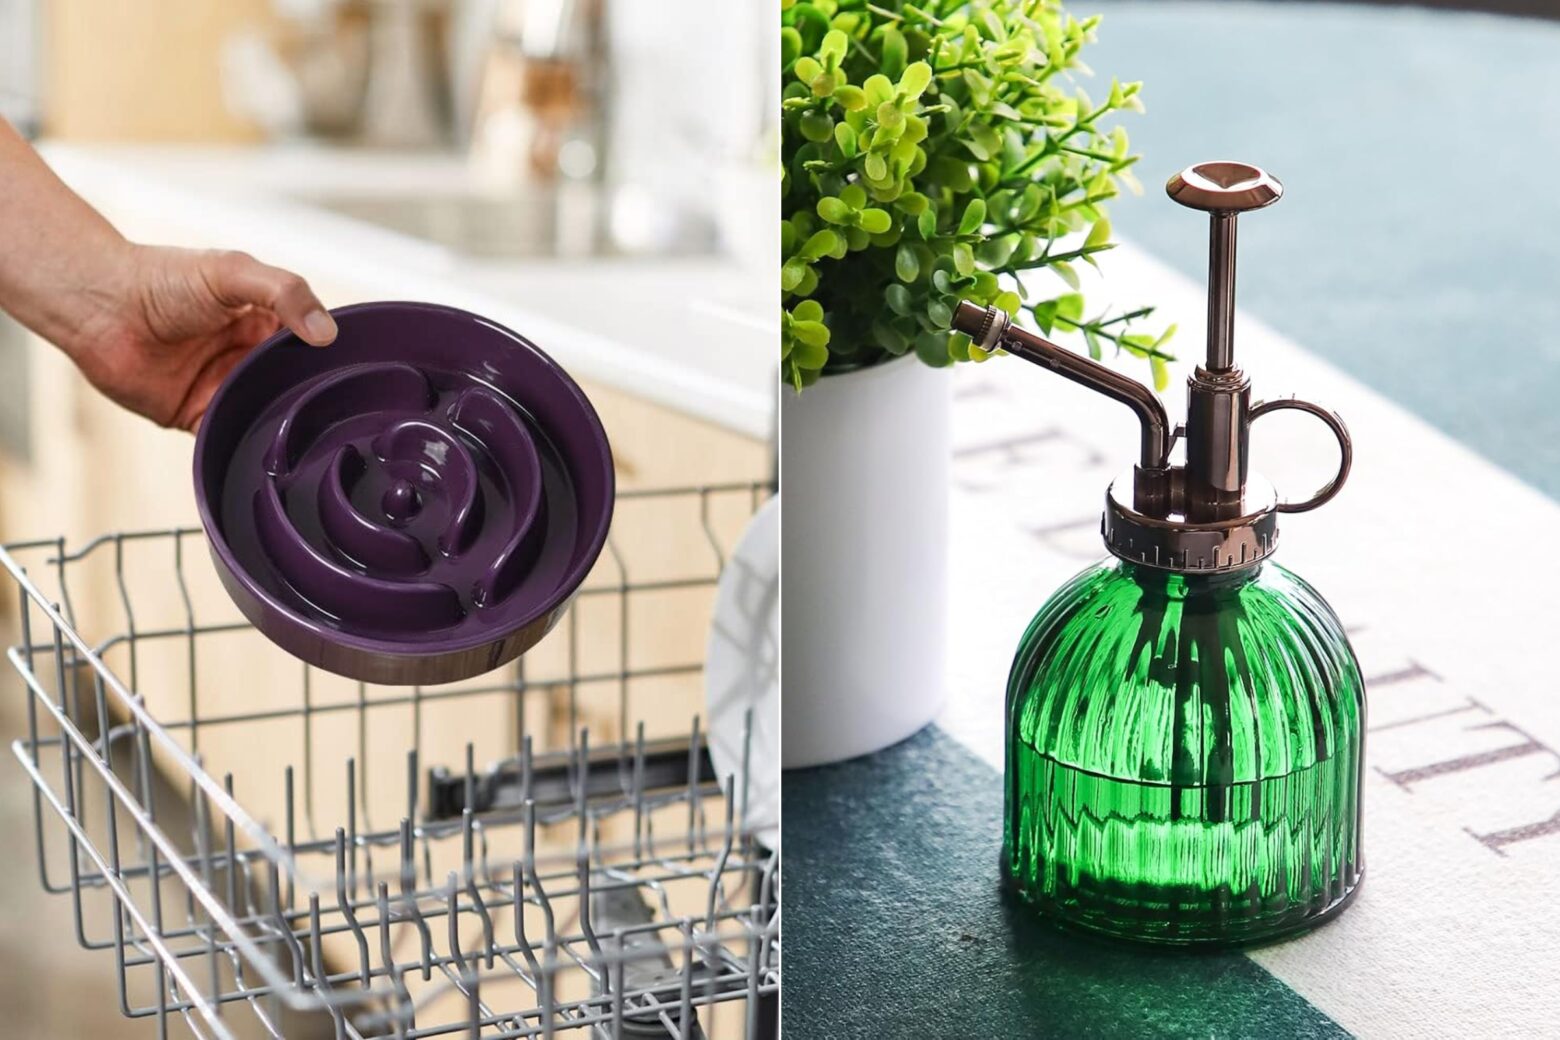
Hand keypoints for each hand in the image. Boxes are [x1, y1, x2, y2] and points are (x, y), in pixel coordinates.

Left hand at [63, 244, 337, 430]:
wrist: (100, 307)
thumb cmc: (160, 278)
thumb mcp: (234, 273)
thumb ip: (285, 293)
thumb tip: (326, 333)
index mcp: (264, 321)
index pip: (312, 344)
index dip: (331, 357)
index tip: (353, 371)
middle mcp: (248, 357)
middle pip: (295, 385)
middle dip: (310, 396)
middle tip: (335, 409)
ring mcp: (225, 388)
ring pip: (269, 415)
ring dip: (282, 423)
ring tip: (305, 433)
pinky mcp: (199, 416)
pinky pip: (232, 437)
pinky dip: (247, 444)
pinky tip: (265, 446)